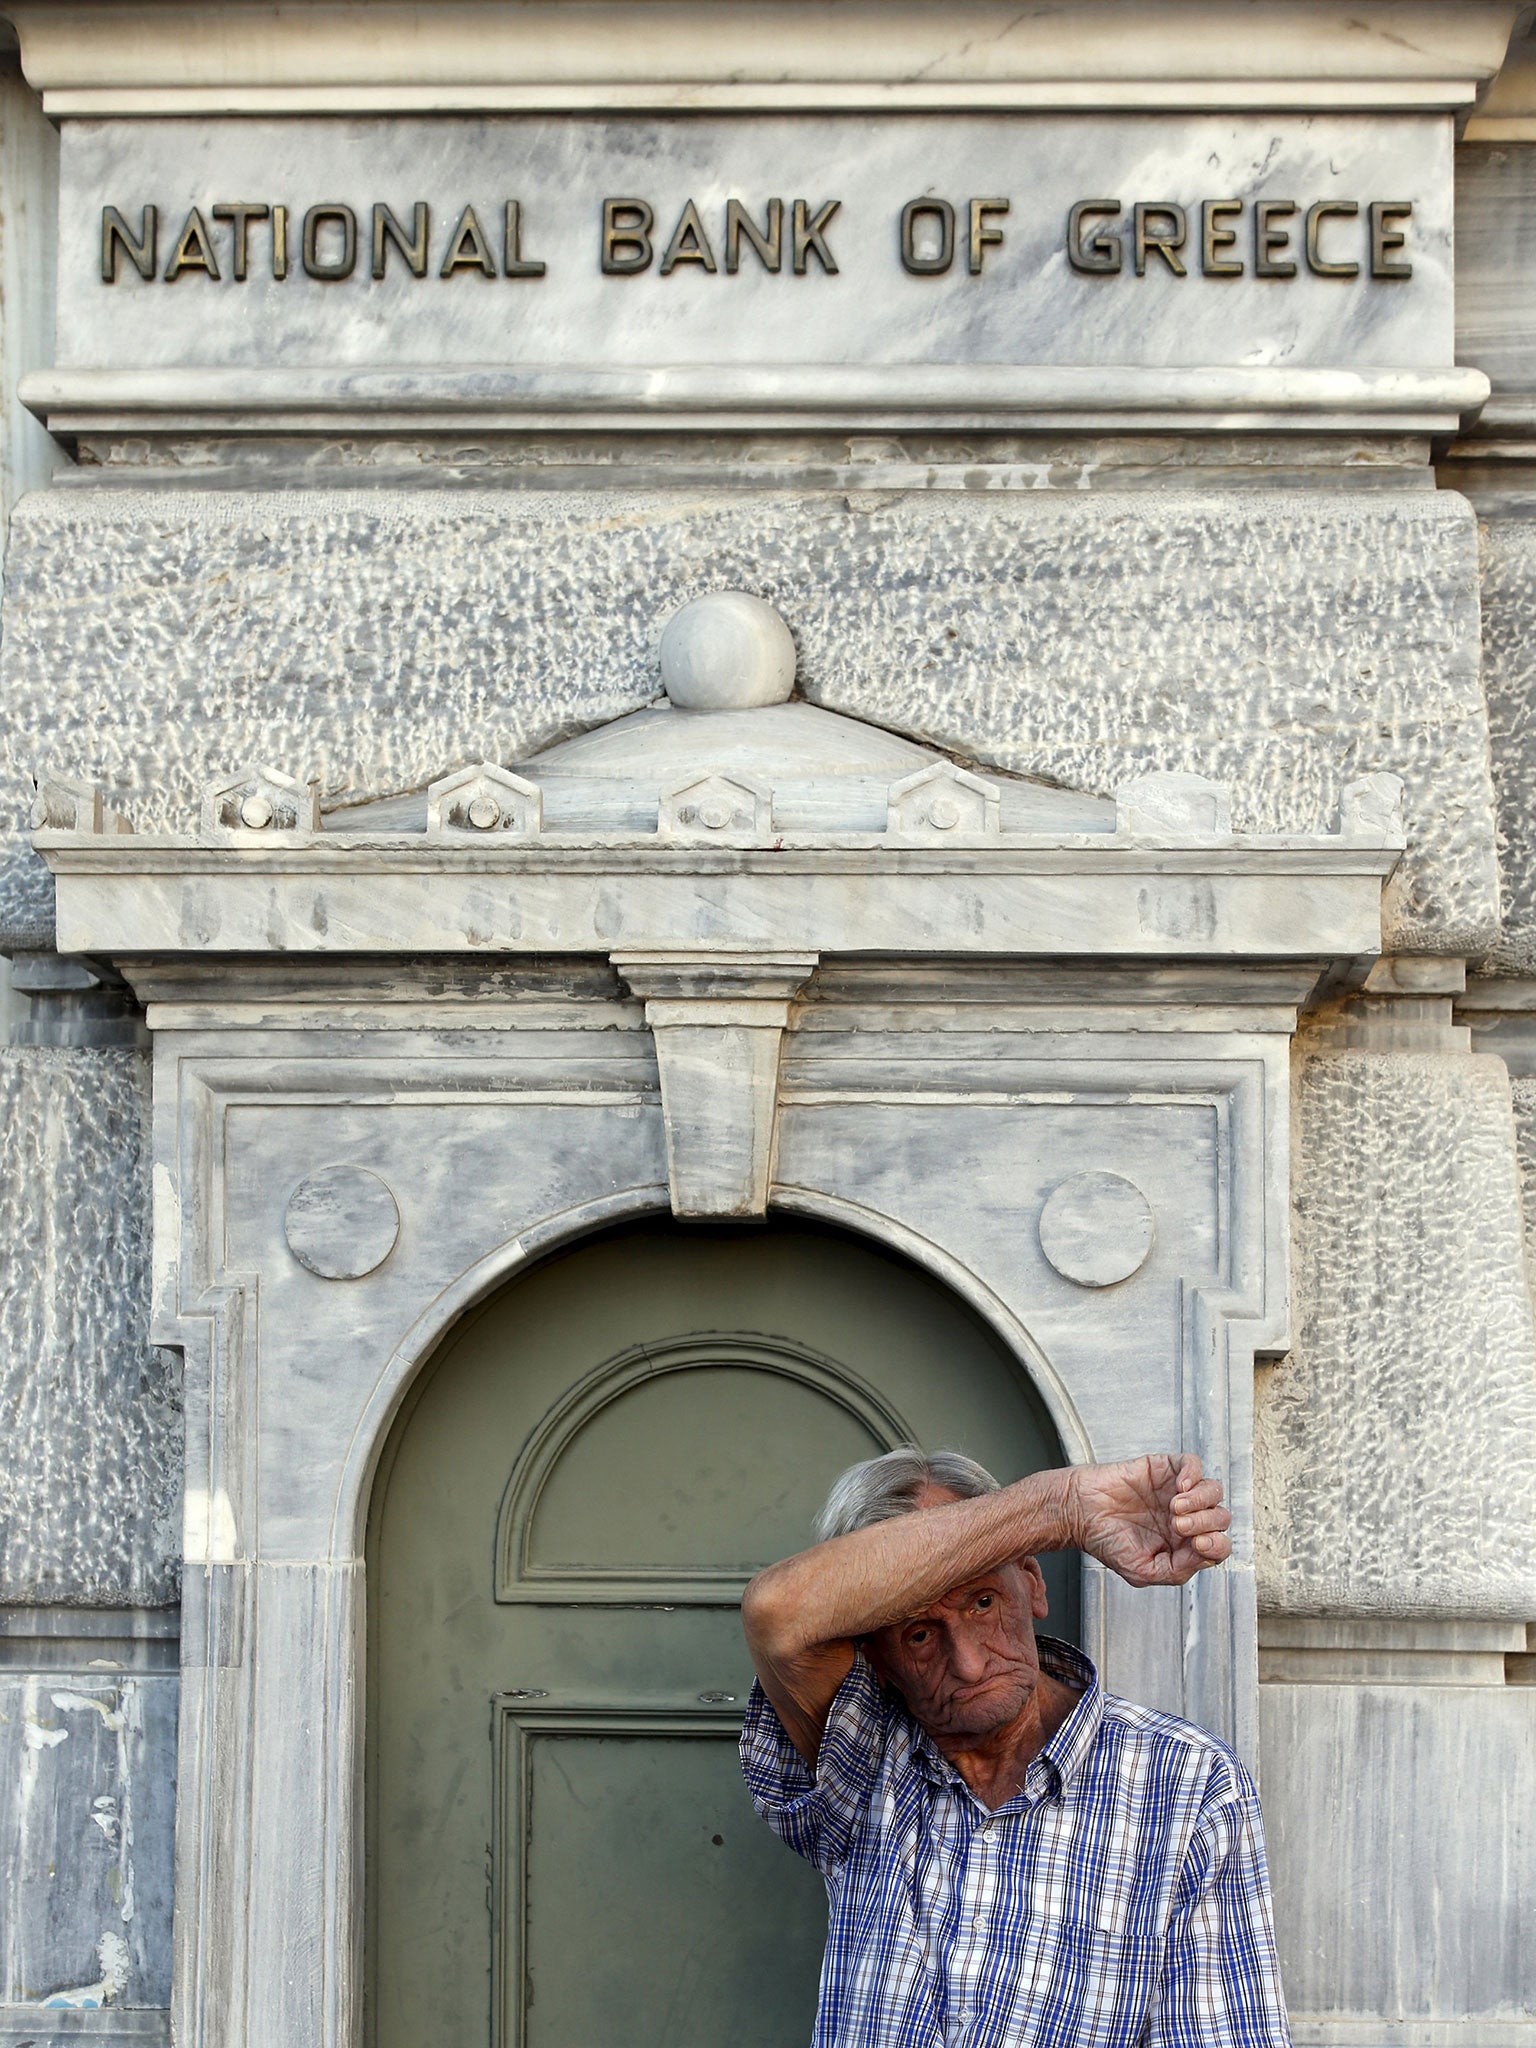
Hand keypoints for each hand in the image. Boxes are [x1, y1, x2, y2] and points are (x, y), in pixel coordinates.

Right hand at [1066, 1454, 1231, 1586]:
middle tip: (1177, 1525)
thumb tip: (1205, 1556)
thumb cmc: (1105, 1541)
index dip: (1216, 1545)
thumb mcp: (1142, 1571)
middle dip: (1205, 1523)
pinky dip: (1193, 1474)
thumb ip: (1176, 1570)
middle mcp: (1185, 1518)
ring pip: (1213, 1490)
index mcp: (1183, 1545)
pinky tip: (1179, 1487)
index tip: (1197, 1545)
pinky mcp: (1164, 1468)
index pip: (1218, 1545)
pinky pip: (1193, 1464)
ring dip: (1201, 1500)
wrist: (1078, 1512)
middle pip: (1220, 1517)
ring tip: (1175, 1508)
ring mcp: (1176, 1492)